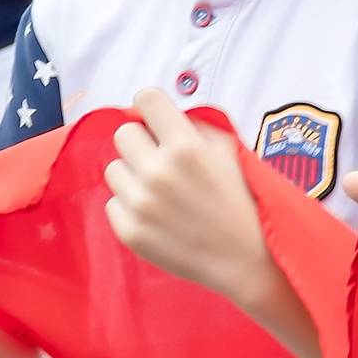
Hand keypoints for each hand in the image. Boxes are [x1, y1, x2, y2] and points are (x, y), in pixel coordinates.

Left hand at [103, 89, 267, 299]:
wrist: (245, 258)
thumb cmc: (241, 202)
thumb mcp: (229, 152)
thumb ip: (194, 127)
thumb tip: (161, 116)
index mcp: (184, 147)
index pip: (145, 99)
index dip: (152, 107)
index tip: (156, 120)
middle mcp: (158, 172)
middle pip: (123, 133)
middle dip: (142, 143)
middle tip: (160, 160)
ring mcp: (140, 204)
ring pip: (114, 169)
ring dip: (134, 175)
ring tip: (160, 191)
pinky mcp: (129, 231)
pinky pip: (113, 203)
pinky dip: (131, 206)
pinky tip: (157, 215)